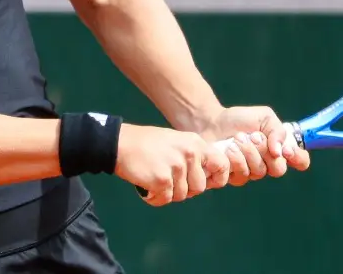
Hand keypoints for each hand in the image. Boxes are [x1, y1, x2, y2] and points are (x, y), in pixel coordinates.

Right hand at [115, 123, 231, 205]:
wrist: (120, 143)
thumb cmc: (147, 144)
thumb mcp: (176, 142)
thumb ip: (192, 157)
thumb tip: (206, 180)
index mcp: (195, 143)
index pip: (222, 165)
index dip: (217, 179)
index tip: (206, 183)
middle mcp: (189, 154)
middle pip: (200, 188)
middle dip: (184, 189)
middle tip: (167, 180)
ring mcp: (176, 167)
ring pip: (181, 196)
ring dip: (167, 193)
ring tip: (154, 179)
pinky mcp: (162, 179)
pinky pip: (165, 199)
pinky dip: (155, 198)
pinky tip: (146, 185)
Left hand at [199, 106, 310, 186]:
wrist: (211, 122)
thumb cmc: (239, 119)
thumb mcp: (263, 117)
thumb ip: (277, 130)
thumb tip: (281, 151)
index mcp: (279, 148)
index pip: (300, 161)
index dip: (298, 158)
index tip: (286, 150)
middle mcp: (268, 163)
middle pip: (279, 169)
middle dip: (266, 152)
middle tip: (255, 137)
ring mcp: (252, 172)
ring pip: (259, 172)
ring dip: (248, 153)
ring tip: (237, 138)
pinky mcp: (234, 177)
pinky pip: (242, 176)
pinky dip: (235, 160)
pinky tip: (229, 149)